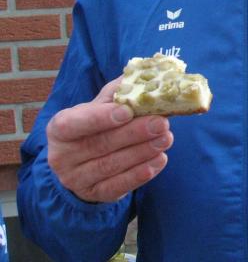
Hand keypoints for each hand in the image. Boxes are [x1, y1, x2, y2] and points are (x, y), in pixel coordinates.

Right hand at [46, 77, 173, 202]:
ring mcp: (76, 179)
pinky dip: (140, 174)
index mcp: (60, 127)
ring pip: (111, 166)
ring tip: (167, 138)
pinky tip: (159, 160)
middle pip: (100, 144)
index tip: (127, 111)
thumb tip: (147, 73)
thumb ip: (119, 92)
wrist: (83, 163)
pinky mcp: (93, 195)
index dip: (101, 118)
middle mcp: (62, 156)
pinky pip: (118, 186)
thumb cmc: (96, 126)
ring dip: (142, 152)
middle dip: (135, 133)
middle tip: (162, 123)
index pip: (75, 123)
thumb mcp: (99, 106)